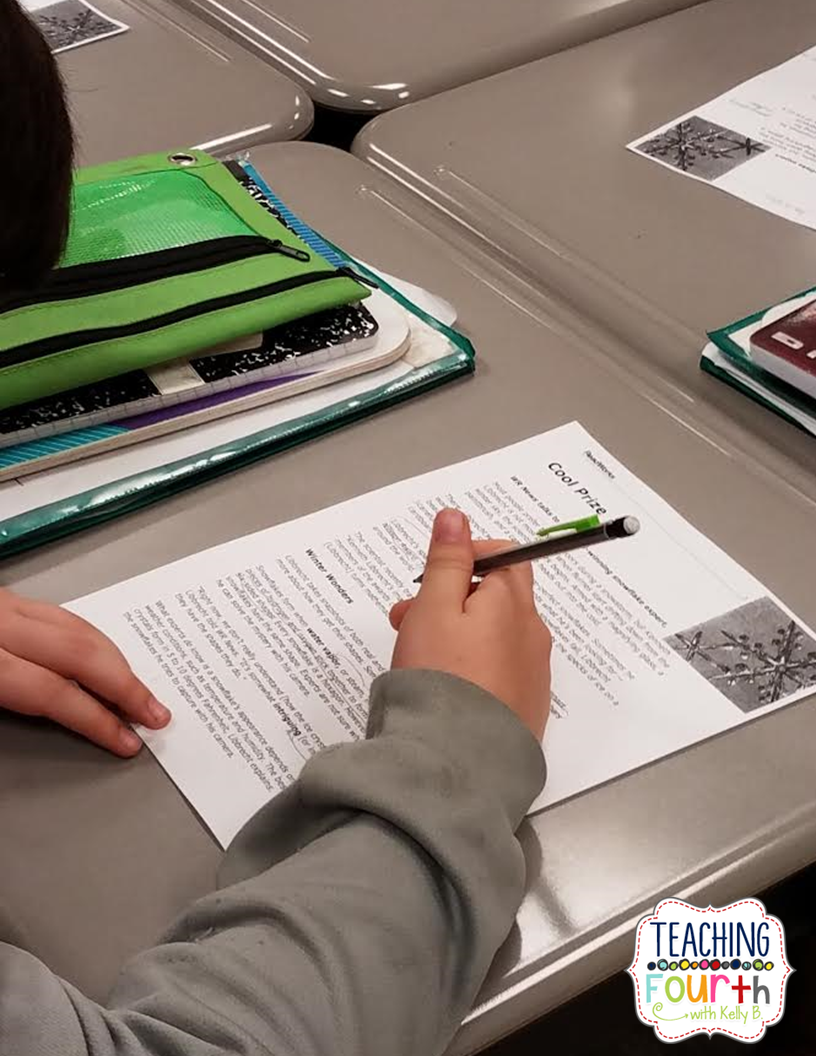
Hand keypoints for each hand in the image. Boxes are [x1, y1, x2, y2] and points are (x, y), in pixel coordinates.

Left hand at [0, 588, 169, 755]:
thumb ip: (22, 702)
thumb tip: (76, 717)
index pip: (53, 692)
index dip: (97, 720)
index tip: (125, 740)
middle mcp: (1, 625)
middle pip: (80, 652)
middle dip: (125, 685)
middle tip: (155, 712)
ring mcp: (7, 606)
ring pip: (79, 627)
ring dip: (117, 660)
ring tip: (140, 690)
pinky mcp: (11, 598)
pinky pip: (65, 615)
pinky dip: (94, 638)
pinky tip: (106, 656)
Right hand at [389, 509, 550, 739]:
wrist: (459, 762)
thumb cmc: (441, 678)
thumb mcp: (432, 607)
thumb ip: (446, 560)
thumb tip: (457, 517)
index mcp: (513, 603)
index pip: (506, 556)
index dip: (467, 556)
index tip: (433, 574)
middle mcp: (532, 634)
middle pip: (498, 596)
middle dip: (453, 596)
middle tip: (408, 616)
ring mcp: (533, 674)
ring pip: (496, 635)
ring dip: (459, 632)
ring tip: (418, 655)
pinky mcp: (526, 708)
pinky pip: (501, 671)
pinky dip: (474, 666)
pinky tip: (445, 685)